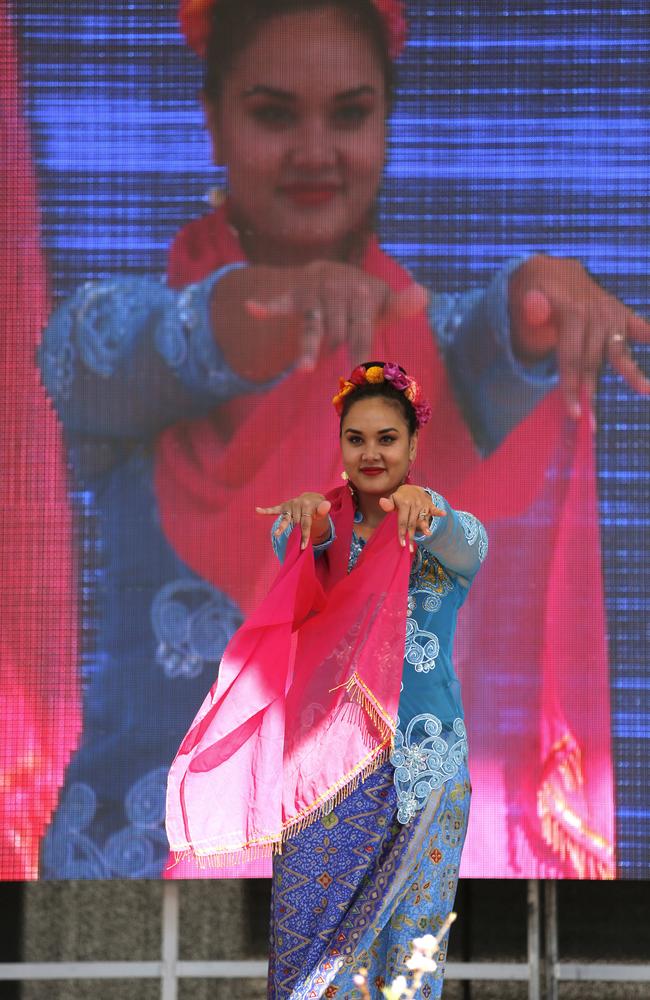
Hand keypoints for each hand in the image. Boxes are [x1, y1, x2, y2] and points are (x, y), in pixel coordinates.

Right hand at [247, 261, 428, 370]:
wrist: (332, 272)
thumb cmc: (364, 301)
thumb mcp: (383, 304)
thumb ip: (400, 306)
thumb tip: (425, 294)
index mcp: (366, 295)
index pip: (363, 328)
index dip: (360, 349)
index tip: (362, 371)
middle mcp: (342, 290)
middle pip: (337, 333)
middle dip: (337, 353)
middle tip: (343, 381)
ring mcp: (318, 292)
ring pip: (313, 326)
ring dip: (307, 347)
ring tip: (304, 370)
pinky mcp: (298, 294)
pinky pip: (283, 302)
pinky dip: (268, 305)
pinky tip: (252, 308)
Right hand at [256, 492, 331, 550]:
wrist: (312, 498)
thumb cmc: (317, 507)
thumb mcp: (322, 509)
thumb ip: (323, 509)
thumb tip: (327, 506)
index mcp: (308, 505)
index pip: (306, 523)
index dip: (305, 535)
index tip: (303, 546)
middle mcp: (297, 504)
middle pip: (295, 523)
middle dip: (295, 534)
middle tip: (295, 545)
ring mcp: (290, 505)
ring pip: (285, 519)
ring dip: (281, 527)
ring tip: (276, 534)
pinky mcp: (284, 506)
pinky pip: (274, 509)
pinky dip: (266, 510)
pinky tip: (257, 510)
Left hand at [379, 486, 445, 552]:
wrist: (411, 488)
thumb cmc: (400, 497)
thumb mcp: (392, 498)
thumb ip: (388, 503)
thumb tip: (382, 503)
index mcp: (404, 503)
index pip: (402, 521)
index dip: (402, 533)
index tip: (402, 544)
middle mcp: (414, 504)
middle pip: (412, 523)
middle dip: (411, 536)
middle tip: (410, 549)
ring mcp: (422, 504)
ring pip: (423, 518)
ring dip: (425, 526)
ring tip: (428, 534)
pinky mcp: (429, 504)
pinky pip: (434, 508)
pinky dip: (438, 511)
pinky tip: (443, 514)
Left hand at [509, 254, 649, 418]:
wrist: (551, 272)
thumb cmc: (534, 292)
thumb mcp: (526, 295)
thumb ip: (532, 306)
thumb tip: (535, 309)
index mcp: (572, 311)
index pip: (571, 357)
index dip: (571, 387)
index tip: (574, 414)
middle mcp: (597, 312)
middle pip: (593, 362)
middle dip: (589, 394)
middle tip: (590, 425)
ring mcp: (611, 313)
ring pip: (618, 351)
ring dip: (631, 373)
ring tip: (645, 390)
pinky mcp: (621, 314)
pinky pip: (639, 327)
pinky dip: (649, 336)